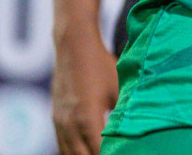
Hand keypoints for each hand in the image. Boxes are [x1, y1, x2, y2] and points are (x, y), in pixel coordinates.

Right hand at [52, 27, 118, 154]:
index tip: (124, 153)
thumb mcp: (119, 89)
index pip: (99, 152)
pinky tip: (86, 151)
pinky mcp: (55, 118)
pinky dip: (73, 151)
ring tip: (101, 154)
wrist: (74, 47)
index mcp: (87, 119)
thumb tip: (136, 130)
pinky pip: (62, 144)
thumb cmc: (101, 66)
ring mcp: (59, 123)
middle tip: (115, 154)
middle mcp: (69, 125)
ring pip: (68, 153)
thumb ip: (123, 113)